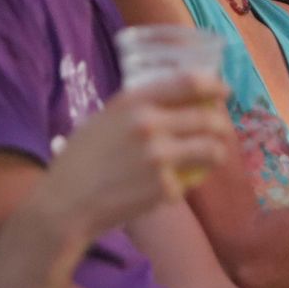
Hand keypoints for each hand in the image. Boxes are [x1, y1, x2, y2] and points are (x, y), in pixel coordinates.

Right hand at [39, 73, 230, 236]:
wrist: (65, 205)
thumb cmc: (80, 159)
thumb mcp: (105, 118)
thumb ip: (139, 106)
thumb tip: (179, 97)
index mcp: (134, 101)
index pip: (190, 82)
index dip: (214, 85)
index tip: (223, 90)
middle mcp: (151, 125)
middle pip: (209, 118)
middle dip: (221, 125)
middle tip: (220, 130)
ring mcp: (161, 158)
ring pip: (212, 149)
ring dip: (217, 151)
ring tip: (212, 155)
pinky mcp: (166, 188)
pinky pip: (193, 179)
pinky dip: (192, 179)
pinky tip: (180, 180)